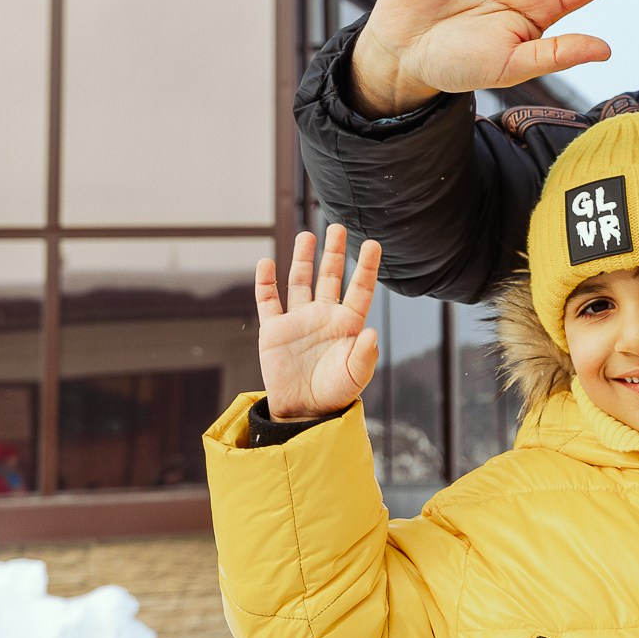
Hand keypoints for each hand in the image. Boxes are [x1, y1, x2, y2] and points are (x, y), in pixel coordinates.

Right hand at [255, 225, 381, 421]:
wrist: (303, 410)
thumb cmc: (335, 393)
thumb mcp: (355, 376)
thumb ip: (365, 355)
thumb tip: (372, 332)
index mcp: (348, 323)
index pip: (360, 288)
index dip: (366, 266)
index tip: (373, 243)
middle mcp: (324, 315)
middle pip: (330, 276)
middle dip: (334, 252)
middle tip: (338, 227)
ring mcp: (298, 320)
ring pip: (300, 282)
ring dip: (302, 259)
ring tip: (307, 235)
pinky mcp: (273, 330)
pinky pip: (268, 301)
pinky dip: (265, 282)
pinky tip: (266, 263)